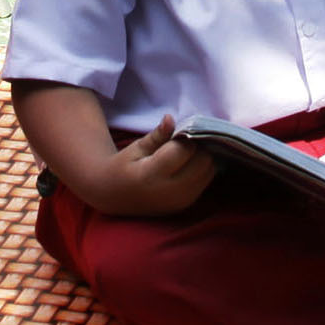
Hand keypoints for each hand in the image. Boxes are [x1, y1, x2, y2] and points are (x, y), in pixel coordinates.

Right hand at [97, 123, 217, 215]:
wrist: (116, 196)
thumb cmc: (124, 167)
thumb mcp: (136, 148)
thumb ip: (157, 135)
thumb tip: (170, 118)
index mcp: (152, 175)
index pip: (184, 150)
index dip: (185, 138)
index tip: (177, 134)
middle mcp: (170, 192)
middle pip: (203, 161)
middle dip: (198, 147)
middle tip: (184, 142)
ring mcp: (180, 201)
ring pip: (209, 171)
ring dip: (203, 158)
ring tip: (186, 154)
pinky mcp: (186, 205)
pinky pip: (206, 182)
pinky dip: (202, 170)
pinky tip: (188, 165)